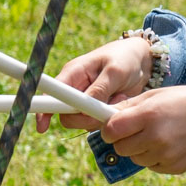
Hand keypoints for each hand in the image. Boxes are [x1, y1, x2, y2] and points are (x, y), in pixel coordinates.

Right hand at [34, 36, 151, 132]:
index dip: (44, 110)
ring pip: (83, 121)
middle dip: (85, 118)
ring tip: (119, 98)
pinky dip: (109, 116)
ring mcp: (85, 100)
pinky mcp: (97, 108)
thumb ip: (100, 89)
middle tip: (104, 109)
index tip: (42, 127)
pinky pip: (97, 122)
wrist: (143, 61)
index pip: (51, 94)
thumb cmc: (126, 58)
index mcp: (73, 73)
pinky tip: (121, 102)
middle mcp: (75, 88)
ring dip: (101, 115)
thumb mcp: (115, 71)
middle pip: (67, 115)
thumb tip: (84, 108)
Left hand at [100, 86, 185, 174]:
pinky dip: (156, 158)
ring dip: (141, 150)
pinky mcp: (174, 167)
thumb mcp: (158, 95)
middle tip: (137, 131)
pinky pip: (152, 166)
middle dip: (124, 140)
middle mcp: (156, 136)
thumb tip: (104, 116)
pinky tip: (170, 144)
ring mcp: (165, 154)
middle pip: (120, 148)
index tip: (113, 128)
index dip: (109, 130)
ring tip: (159, 135)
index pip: (111, 130)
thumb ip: (130, 106)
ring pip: (135, 159)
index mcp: (149, 114)